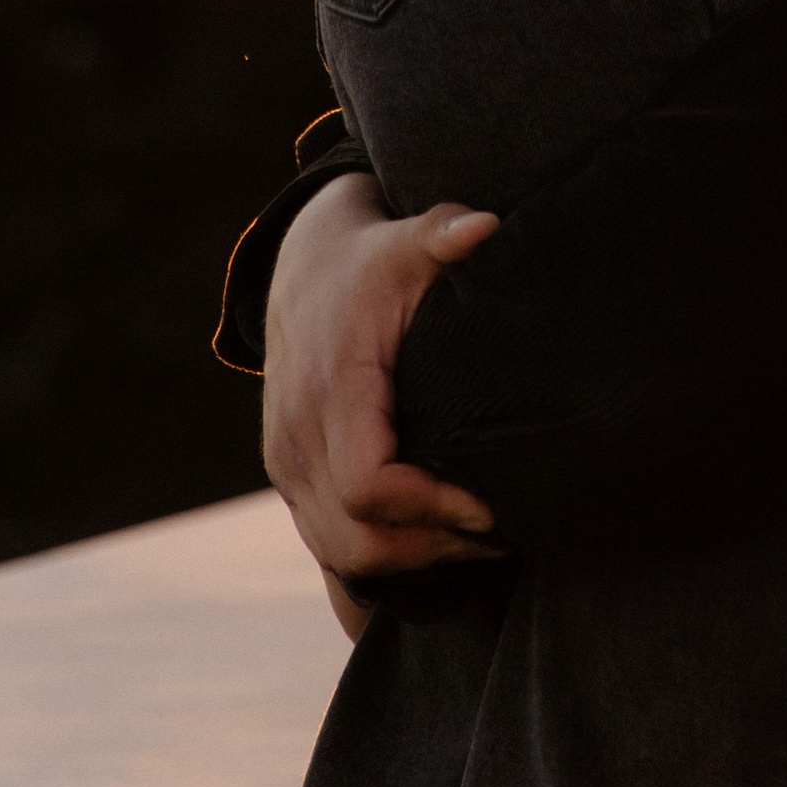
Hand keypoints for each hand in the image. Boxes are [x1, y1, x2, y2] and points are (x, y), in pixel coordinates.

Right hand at [263, 171, 502, 596]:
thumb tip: (485, 225)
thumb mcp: (405, 240)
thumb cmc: (370, 261)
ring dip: (409, 561)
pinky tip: (436, 544)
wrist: (303, 270)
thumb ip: (442, 233)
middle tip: (500, 538)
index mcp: (330, 388)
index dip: (431, 506)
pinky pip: (328, 542)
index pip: (368, 484)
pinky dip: (380, 556)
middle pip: (354, 537)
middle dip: (429, 548)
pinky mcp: (290, 476)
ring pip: (338, 551)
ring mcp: (286, 463)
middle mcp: (296, 436)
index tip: (490, 505)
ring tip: (480, 545)